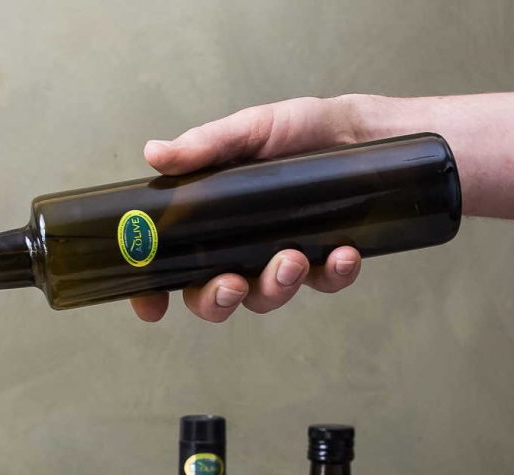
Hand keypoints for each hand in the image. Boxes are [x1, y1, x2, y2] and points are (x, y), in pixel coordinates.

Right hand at [131, 97, 363, 322]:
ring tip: (293, 258)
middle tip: (233, 284)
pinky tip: (342, 253)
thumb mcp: (250, 130)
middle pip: (212, 299)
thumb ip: (205, 146)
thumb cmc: (298, 131)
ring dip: (275, 286)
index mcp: (211, 224)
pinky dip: (333, 274)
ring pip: (265, 298)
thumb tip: (154, 154)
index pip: (172, 267)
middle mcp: (240, 251)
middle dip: (216, 300)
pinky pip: (324, 284)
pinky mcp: (324, 264)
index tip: (152, 306)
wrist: (362, 129)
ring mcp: (281, 262)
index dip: (154, 293)